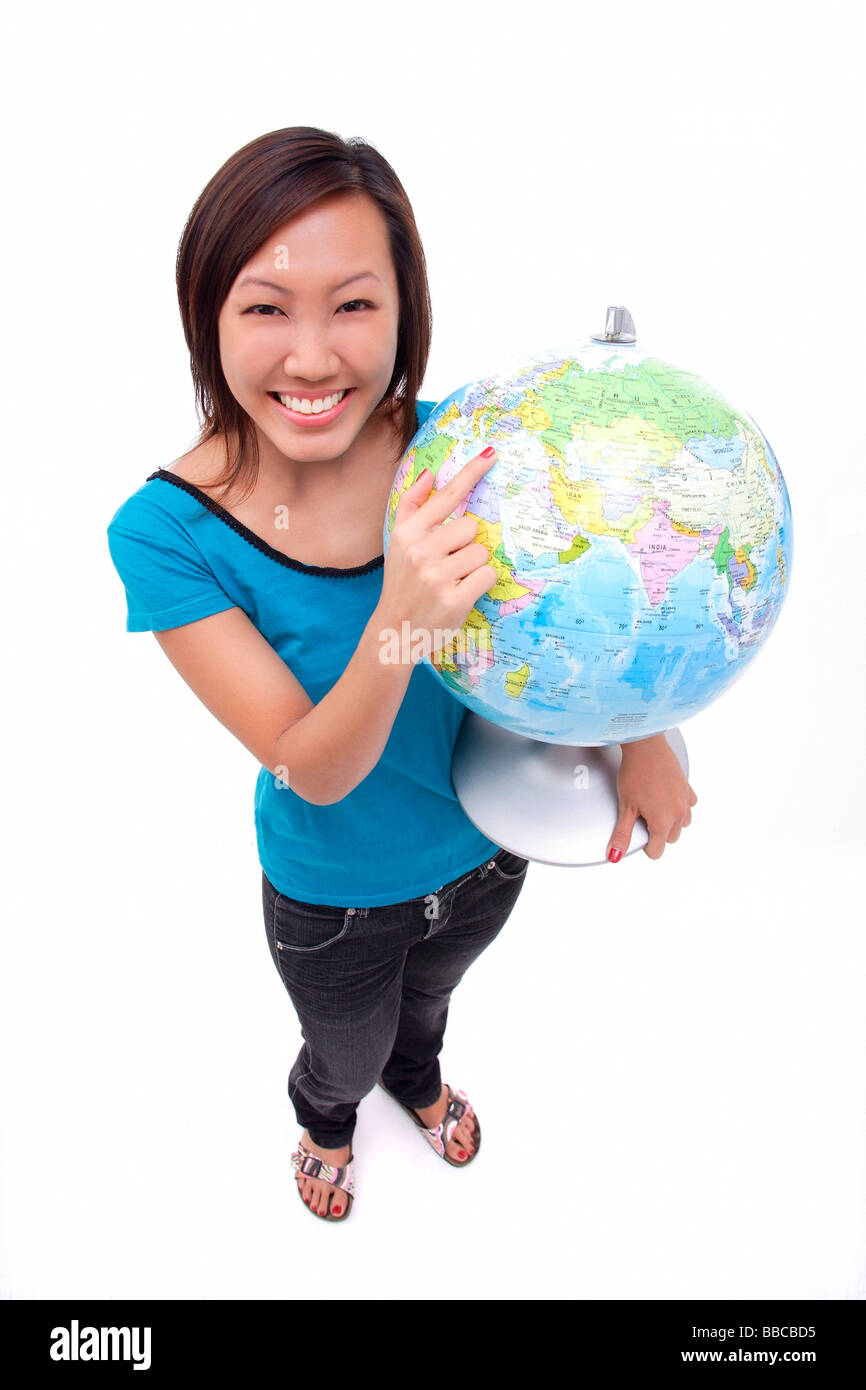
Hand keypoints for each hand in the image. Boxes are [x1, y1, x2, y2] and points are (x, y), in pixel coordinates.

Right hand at [378, 448, 497, 657]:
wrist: (396, 629)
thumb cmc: (402, 582)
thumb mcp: (399, 543)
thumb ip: (412, 507)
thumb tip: (428, 473)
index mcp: (408, 533)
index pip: (446, 496)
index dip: (470, 474)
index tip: (490, 456)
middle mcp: (421, 551)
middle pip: (471, 528)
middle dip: (467, 544)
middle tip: (449, 564)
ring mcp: (437, 576)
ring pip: (482, 553)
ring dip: (474, 566)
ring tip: (453, 580)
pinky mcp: (454, 599)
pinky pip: (487, 576)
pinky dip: (480, 584)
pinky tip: (461, 593)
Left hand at [606, 733, 697, 861]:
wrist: (646, 746)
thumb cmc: (635, 772)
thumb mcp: (625, 807)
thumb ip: (622, 834)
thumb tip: (615, 855)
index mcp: (663, 822)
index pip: (657, 851)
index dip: (644, 845)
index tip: (636, 831)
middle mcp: (678, 813)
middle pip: (670, 838)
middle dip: (657, 833)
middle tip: (642, 816)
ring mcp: (685, 801)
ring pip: (682, 824)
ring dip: (670, 821)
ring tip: (654, 807)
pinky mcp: (687, 788)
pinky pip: (688, 806)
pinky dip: (679, 806)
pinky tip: (666, 798)